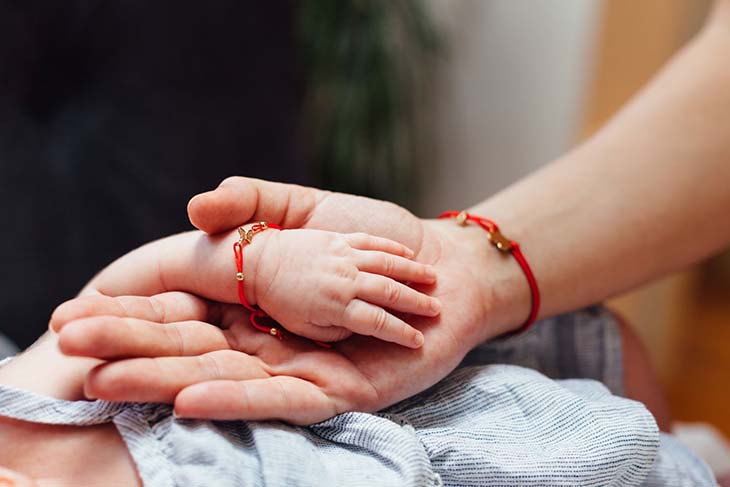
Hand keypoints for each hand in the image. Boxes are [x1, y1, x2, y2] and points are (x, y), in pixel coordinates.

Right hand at [64, 177, 528, 421]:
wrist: (448, 270)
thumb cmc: (385, 239)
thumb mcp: (309, 210)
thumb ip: (253, 204)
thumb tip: (193, 210)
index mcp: (258, 304)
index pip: (183, 312)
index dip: (131, 312)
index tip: (73, 313)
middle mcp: (270, 343)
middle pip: (192, 351)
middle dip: (130, 350)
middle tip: (69, 353)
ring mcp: (299, 369)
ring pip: (222, 379)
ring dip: (161, 378)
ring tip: (106, 381)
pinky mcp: (335, 392)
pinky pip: (279, 399)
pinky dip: (232, 397)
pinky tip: (186, 397)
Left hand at [249, 229, 439, 346]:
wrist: (258, 262)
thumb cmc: (278, 300)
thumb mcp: (305, 327)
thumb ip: (336, 329)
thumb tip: (360, 327)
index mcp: (337, 307)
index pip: (379, 322)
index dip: (402, 332)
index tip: (419, 341)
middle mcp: (345, 280)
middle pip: (390, 292)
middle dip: (416, 302)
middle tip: (438, 309)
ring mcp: (344, 256)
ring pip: (387, 264)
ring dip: (412, 271)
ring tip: (433, 279)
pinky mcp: (340, 239)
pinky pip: (371, 242)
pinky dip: (391, 248)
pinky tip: (407, 253)